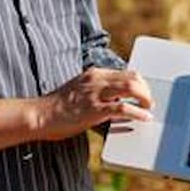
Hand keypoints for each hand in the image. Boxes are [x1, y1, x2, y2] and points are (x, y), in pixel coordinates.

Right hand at [37, 68, 152, 141]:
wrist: (40, 115)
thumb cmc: (58, 108)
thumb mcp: (79, 93)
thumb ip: (97, 94)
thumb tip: (116, 104)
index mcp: (93, 74)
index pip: (125, 72)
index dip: (140, 82)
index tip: (145, 92)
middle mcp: (96, 80)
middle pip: (132, 77)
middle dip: (146, 90)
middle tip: (149, 103)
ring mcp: (95, 94)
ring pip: (131, 88)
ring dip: (145, 99)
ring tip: (148, 109)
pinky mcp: (94, 109)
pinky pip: (123, 109)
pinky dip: (137, 113)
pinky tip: (144, 118)